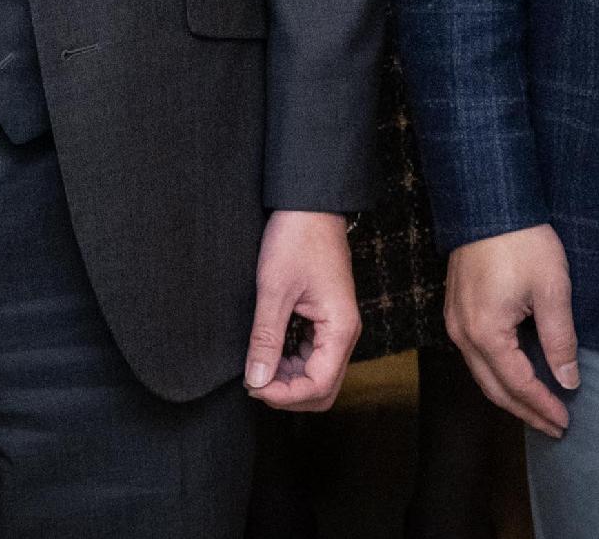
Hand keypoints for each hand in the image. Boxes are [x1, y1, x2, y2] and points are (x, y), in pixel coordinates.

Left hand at [247, 210, 360, 409]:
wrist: (310, 203)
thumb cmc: (297, 238)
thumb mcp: (275, 289)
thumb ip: (266, 338)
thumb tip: (256, 381)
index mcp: (340, 329)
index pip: (319, 386)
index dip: (285, 395)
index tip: (253, 387)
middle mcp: (345, 333)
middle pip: (324, 388)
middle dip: (290, 394)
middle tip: (255, 381)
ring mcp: (338, 326)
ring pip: (319, 375)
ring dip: (290, 380)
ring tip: (259, 367)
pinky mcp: (327, 318)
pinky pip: (315, 356)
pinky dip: (293, 363)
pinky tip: (270, 352)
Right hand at [442, 224, 579, 437]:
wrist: (488, 201)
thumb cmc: (522, 241)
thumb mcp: (551, 289)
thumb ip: (560, 340)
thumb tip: (568, 380)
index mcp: (486, 333)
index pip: (518, 384)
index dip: (543, 406)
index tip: (565, 421)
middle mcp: (463, 334)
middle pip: (494, 389)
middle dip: (525, 411)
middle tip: (553, 426)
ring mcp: (455, 322)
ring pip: (482, 374)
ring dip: (510, 394)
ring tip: (539, 407)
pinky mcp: (455, 310)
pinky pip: (475, 356)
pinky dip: (497, 373)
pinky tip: (517, 374)